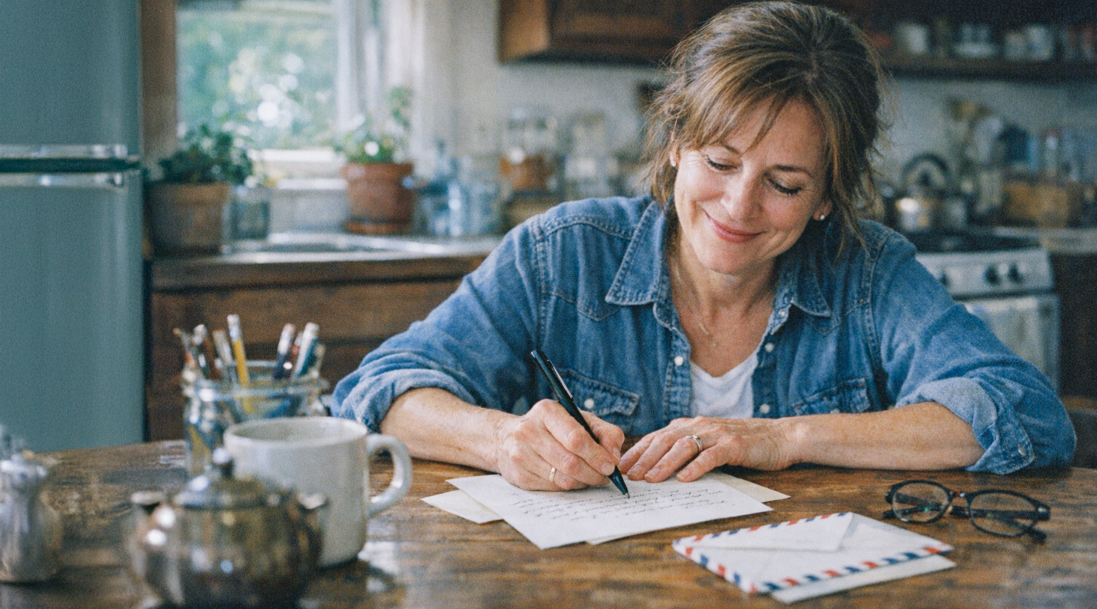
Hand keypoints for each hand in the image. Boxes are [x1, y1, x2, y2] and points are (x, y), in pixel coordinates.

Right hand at [491, 399, 624, 490]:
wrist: (507, 438)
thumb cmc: (552, 428)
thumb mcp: (579, 419)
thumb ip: (604, 432)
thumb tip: (614, 455)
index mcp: (546, 411)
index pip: (576, 438)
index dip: (597, 455)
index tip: (611, 465)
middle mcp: (529, 431)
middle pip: (570, 462)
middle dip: (594, 472)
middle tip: (606, 476)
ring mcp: (520, 454)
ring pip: (563, 479)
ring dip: (583, 482)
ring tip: (591, 477)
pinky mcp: (518, 475)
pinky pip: (553, 488)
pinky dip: (569, 486)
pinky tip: (573, 479)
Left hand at [620, 416, 795, 482]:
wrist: (780, 436)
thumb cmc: (743, 443)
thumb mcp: (710, 441)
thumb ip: (688, 448)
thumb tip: (657, 466)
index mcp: (692, 424)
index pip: (658, 436)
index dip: (638, 450)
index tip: (622, 465)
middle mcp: (701, 425)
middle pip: (665, 440)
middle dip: (644, 458)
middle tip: (629, 475)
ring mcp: (717, 434)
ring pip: (683, 446)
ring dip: (664, 463)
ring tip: (650, 478)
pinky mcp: (734, 446)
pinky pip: (711, 456)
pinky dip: (696, 467)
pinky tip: (684, 479)